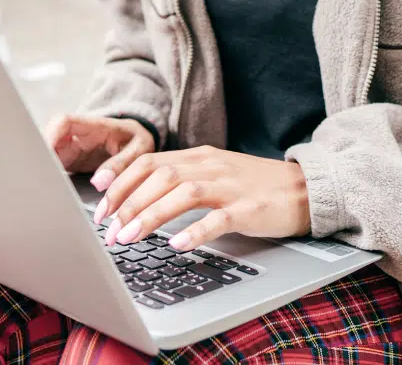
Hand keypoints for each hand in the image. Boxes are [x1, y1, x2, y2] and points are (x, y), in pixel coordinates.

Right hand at [45, 114, 155, 180]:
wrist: (138, 139)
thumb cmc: (137, 140)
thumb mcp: (138, 149)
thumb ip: (120, 163)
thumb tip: (99, 182)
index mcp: (93, 126)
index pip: (63, 121)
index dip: (50, 135)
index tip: (45, 154)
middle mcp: (77, 135)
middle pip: (49, 139)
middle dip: (40, 157)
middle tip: (39, 180)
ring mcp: (71, 147)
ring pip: (48, 154)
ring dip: (43, 169)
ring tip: (43, 190)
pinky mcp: (70, 161)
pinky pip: (53, 166)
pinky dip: (49, 178)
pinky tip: (51, 193)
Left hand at [95, 146, 310, 252]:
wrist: (302, 188)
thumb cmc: (251, 186)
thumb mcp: (212, 173)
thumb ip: (180, 179)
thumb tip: (138, 197)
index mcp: (197, 156)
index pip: (149, 161)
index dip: (121, 179)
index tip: (99, 200)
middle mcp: (209, 165)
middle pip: (159, 176)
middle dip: (128, 202)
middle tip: (108, 228)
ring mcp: (229, 185)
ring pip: (182, 193)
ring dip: (150, 215)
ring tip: (129, 238)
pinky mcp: (249, 208)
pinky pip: (218, 218)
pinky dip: (195, 230)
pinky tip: (177, 245)